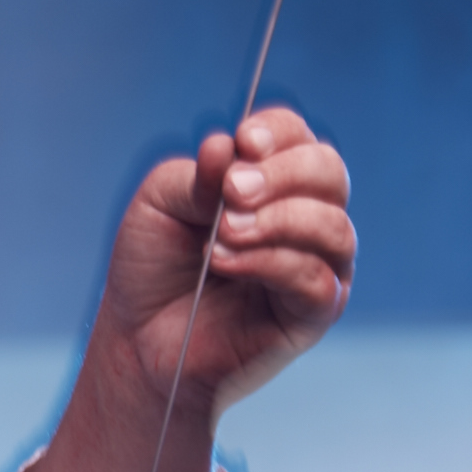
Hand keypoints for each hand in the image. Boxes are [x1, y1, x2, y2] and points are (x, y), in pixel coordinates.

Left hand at [99, 105, 353, 409]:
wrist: (138, 339)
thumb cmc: (153, 268)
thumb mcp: (158, 205)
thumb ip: (195, 176)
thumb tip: (228, 146)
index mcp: (273, 182)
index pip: (298, 137)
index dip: (277, 132)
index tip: (243, 142)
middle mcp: (305, 218)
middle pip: (328, 172)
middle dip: (280, 174)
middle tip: (232, 193)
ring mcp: (317, 265)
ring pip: (333, 225)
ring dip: (276, 221)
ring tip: (220, 236)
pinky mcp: (314, 313)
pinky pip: (316, 278)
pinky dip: (270, 263)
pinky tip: (225, 263)